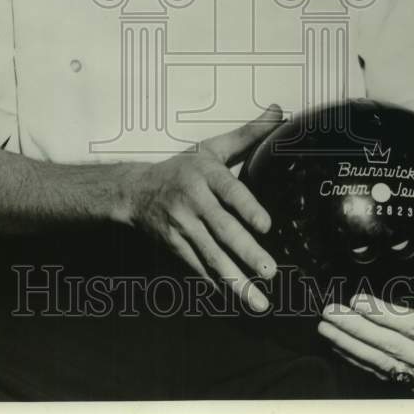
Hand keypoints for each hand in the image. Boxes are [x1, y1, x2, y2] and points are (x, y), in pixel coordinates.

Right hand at [121, 105, 282, 311]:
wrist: (135, 191)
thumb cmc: (182, 168)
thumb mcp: (211, 149)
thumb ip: (247, 135)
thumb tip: (279, 111)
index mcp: (205, 175)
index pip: (229, 190)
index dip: (246, 208)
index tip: (265, 225)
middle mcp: (193, 202)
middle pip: (222, 229)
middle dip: (245, 252)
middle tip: (269, 270)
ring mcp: (182, 228)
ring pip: (211, 256)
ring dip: (235, 281)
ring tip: (259, 300)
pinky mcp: (176, 247)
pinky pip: (199, 269)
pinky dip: (217, 286)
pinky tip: (236, 301)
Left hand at [317, 270, 413, 394]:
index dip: (383, 314)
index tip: (356, 300)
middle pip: (393, 347)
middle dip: (357, 328)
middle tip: (330, 312)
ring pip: (385, 364)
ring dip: (352, 346)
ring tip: (327, 328)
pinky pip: (387, 375)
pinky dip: (361, 361)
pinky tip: (342, 346)